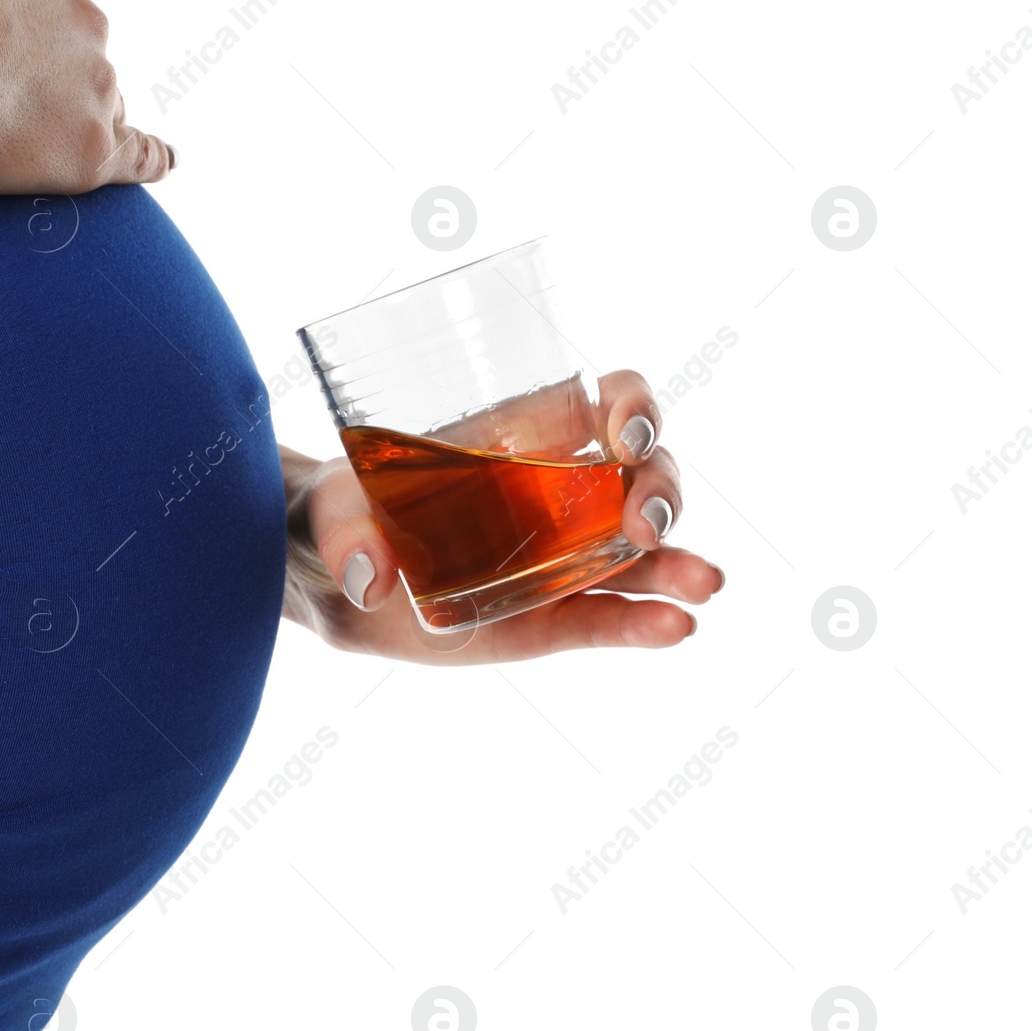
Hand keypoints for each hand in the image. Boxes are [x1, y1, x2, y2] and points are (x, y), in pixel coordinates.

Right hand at [0, 0, 174, 194]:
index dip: (15, 22)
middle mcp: (84, 16)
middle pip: (80, 48)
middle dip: (49, 71)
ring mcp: (94, 84)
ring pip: (99, 101)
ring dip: (67, 119)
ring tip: (12, 144)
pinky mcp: (91, 150)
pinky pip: (139, 154)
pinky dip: (152, 158)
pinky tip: (163, 163)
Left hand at [281, 371, 724, 663]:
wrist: (329, 580)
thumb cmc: (341, 510)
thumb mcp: (332, 507)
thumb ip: (347, 531)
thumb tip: (371, 579)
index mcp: (521, 434)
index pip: (604, 402)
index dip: (632, 405)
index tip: (626, 430)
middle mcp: (559, 489)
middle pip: (641, 473)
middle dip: (660, 488)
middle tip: (642, 522)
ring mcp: (562, 555)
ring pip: (641, 549)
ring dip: (675, 560)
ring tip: (702, 582)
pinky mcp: (549, 616)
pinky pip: (608, 617)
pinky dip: (645, 622)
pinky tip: (678, 628)